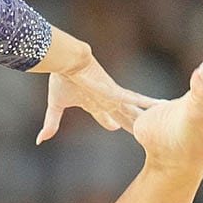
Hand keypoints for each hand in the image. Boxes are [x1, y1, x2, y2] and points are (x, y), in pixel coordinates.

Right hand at [36, 54, 160, 143]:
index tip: (115, 127)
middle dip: (132, 124)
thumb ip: (51, 123)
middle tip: (145, 132)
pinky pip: (136, 99)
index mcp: (92, 103)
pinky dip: (148, 102)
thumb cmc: (61, 80)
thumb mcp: (55, 106)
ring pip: (133, 111)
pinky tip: (163, 104)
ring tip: (162, 121)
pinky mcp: (116, 91)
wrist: (67, 62)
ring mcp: (113, 96)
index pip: (104, 116)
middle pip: (122, 116)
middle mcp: (106, 101)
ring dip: (145, 117)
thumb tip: (40, 140)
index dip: (110, 123)